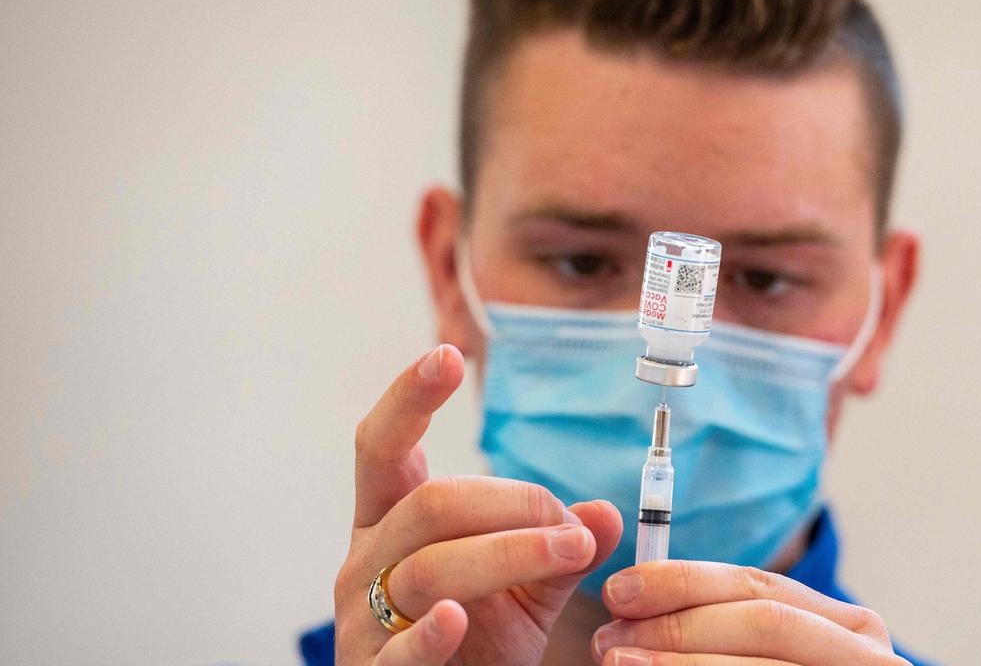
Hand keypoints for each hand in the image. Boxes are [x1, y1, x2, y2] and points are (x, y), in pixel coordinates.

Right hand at [334, 345, 623, 665]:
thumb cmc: (480, 645)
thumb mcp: (528, 589)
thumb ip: (561, 548)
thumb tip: (607, 513)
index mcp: (390, 522)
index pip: (383, 447)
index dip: (408, 399)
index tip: (447, 355)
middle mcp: (366, 559)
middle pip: (430, 505)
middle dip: (510, 502)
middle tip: (569, 523)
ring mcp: (363, 618)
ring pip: (428, 568)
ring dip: (508, 553)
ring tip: (569, 552)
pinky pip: (400, 650)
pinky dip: (428, 633)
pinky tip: (458, 618)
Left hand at [593, 560, 907, 665]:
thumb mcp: (765, 656)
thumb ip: (724, 629)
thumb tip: (631, 606)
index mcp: (849, 628)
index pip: (759, 586)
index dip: (684, 581)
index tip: (619, 588)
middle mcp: (868, 658)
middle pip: (763, 621)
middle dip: (679, 624)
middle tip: (611, 637)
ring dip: (680, 662)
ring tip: (620, 662)